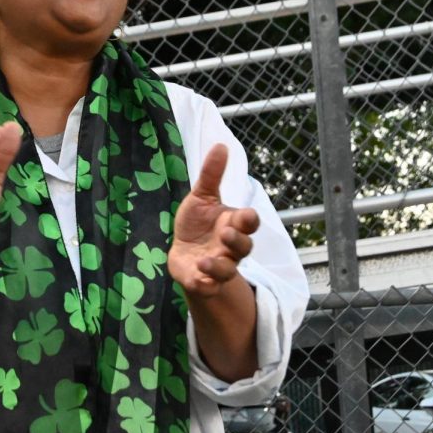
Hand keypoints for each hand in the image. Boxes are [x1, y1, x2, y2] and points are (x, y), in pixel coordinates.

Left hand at [167, 143, 258, 297]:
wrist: (183, 252)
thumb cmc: (197, 223)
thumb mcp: (201, 197)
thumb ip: (211, 175)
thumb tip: (221, 145)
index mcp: (233, 224)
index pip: (249, 223)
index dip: (249, 220)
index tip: (243, 215)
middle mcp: (230, 247)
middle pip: (244, 247)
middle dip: (237, 241)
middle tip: (224, 233)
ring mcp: (219, 265)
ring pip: (228, 270)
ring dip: (218, 266)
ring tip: (204, 260)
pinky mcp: (204, 281)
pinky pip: (208, 287)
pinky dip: (204, 284)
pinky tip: (196, 279)